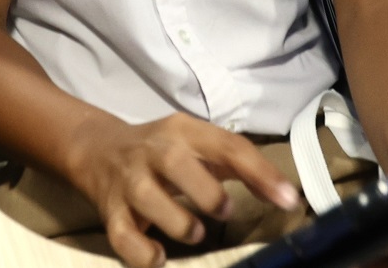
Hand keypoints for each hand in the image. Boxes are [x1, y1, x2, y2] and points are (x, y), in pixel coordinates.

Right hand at [61, 112, 297, 267]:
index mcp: (182, 132)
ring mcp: (129, 182)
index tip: (289, 199)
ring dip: (178, 222)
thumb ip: (242, 167)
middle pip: (177, 163)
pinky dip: (142, 253)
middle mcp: (153, 152)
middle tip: (225, 210)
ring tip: (195, 232)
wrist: (99, 150)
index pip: (227, 145)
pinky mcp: (111, 212)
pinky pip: (123, 237)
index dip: (261, 173)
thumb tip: (285, 194)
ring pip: (147, 198)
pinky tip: (160, 256)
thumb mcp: (201, 147)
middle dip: (206, 192)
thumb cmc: (164, 153)